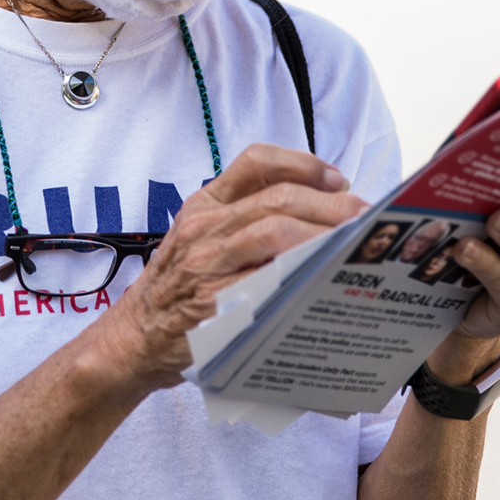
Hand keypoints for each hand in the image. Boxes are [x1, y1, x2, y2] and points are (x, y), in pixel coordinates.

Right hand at [90, 143, 366, 392]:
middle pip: (279, 198)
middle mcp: (204, 227)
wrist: (134, 338)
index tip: (337, 177)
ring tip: (353, 248)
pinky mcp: (214, 302)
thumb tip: (317, 209)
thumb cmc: (177, 290)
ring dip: (323, 237)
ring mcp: (207, 264)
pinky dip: (301, 275)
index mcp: (203, 204)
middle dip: (331, 206)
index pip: (255, 161)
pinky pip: (266, 280)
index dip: (303, 163)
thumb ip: (243, 218)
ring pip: (275, 233)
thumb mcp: (197, 239)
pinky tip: (326, 281)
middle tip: (364, 220)